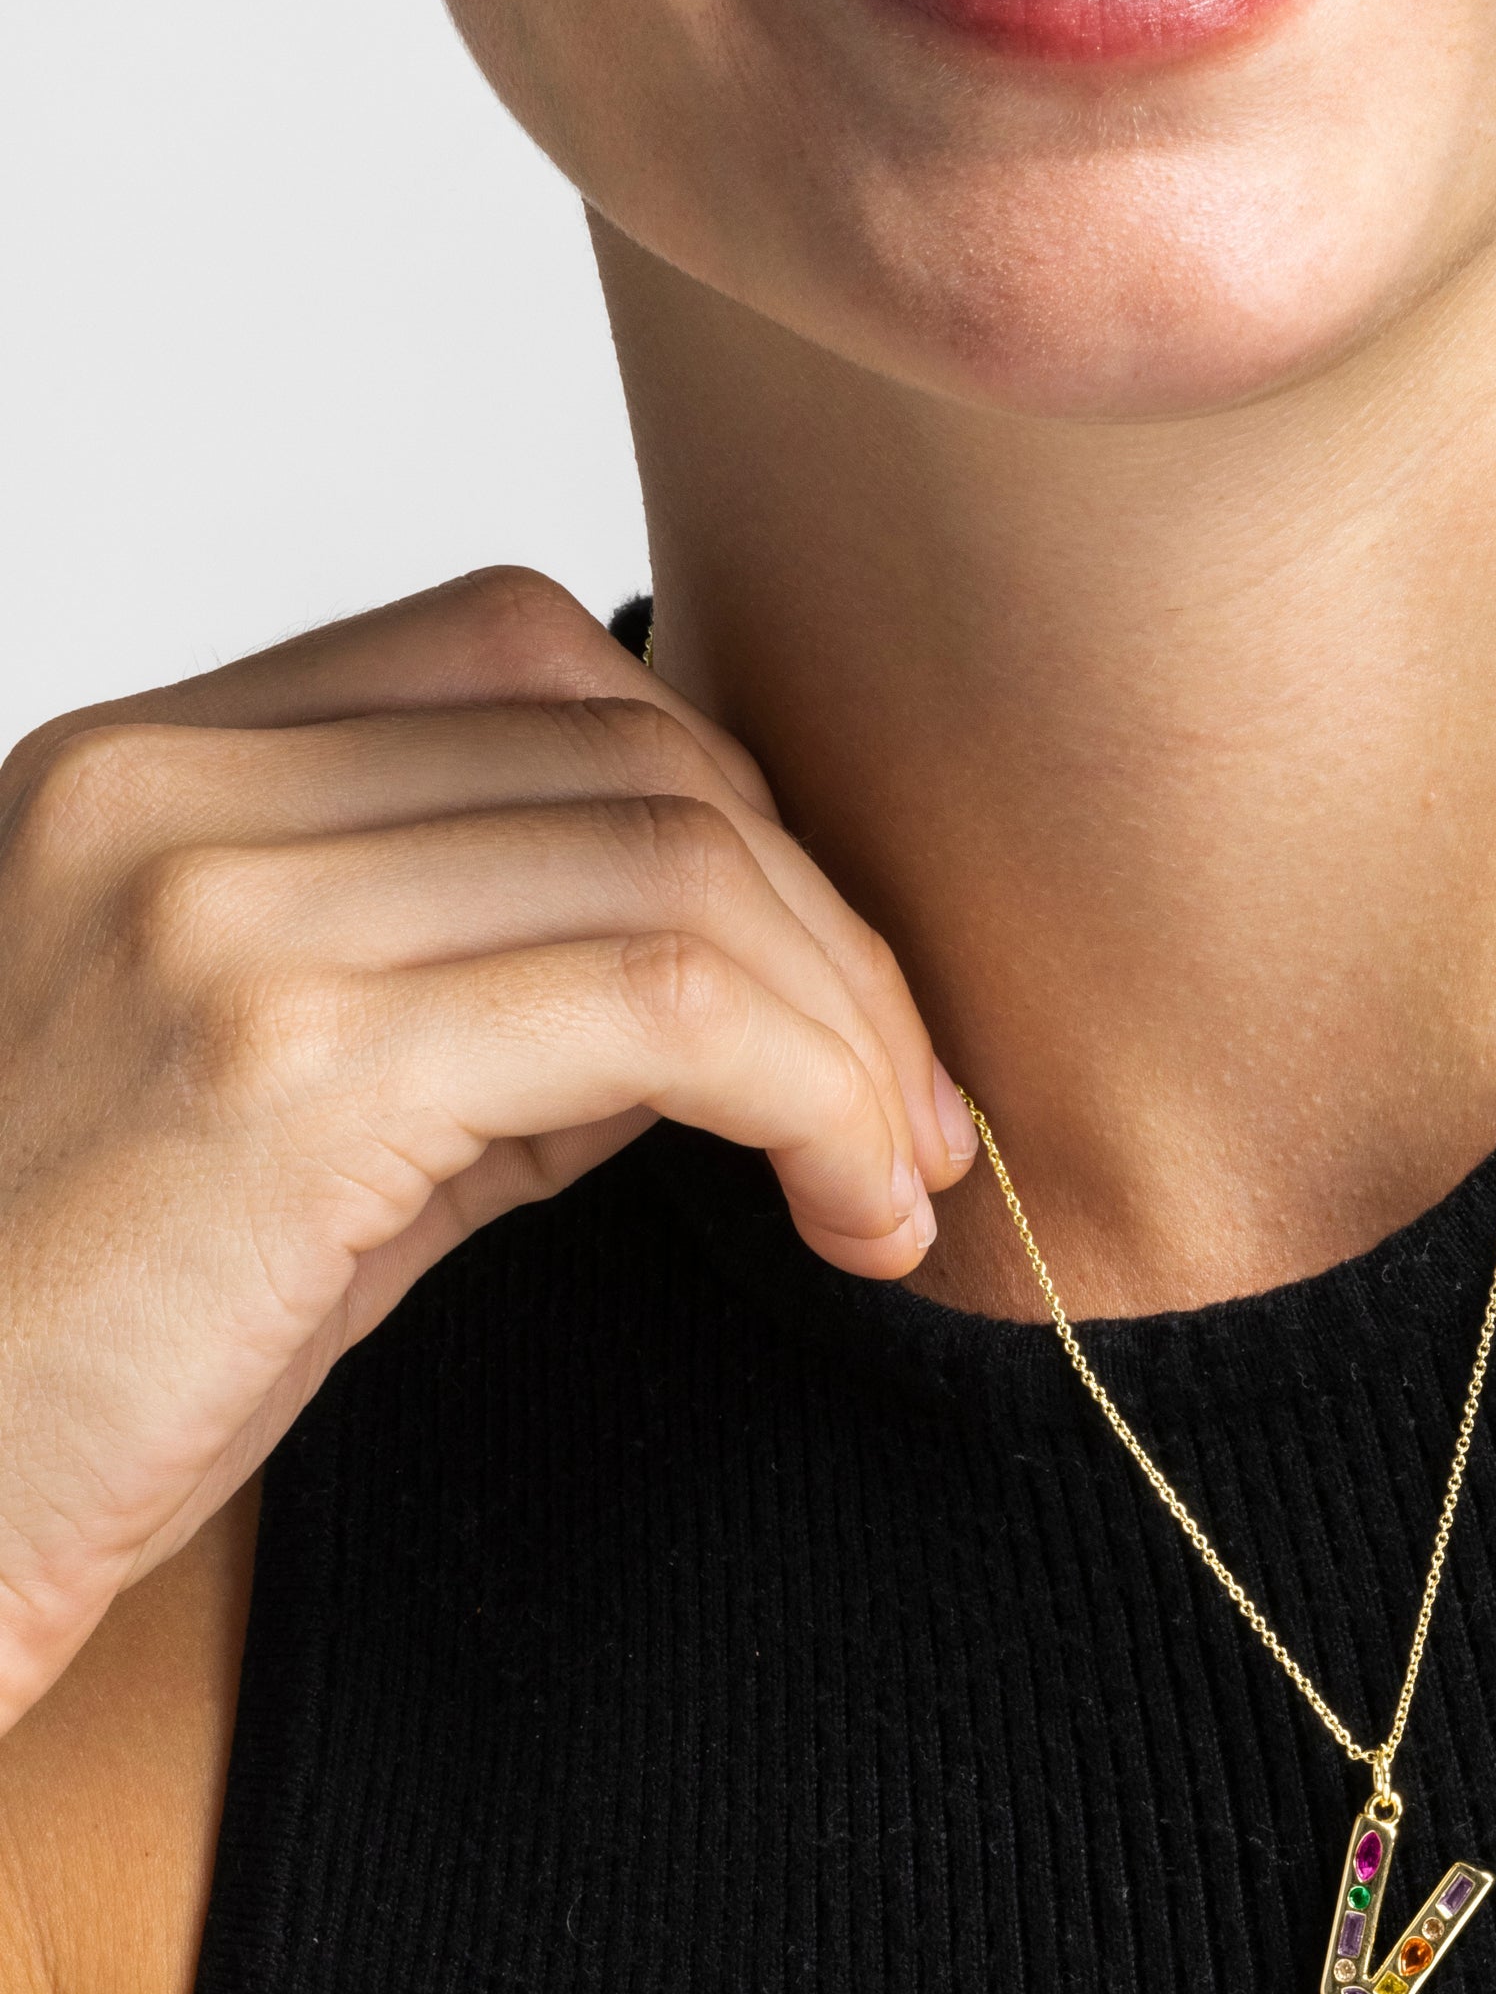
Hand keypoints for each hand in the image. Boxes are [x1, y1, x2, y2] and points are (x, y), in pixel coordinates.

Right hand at [0, 565, 967, 1736]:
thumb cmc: (80, 1338)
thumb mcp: (293, 1103)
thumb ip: (491, 989)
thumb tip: (749, 974)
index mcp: (155, 763)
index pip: (530, 655)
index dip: (728, 803)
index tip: (819, 977)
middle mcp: (168, 792)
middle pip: (643, 759)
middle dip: (834, 935)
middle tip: (914, 1106)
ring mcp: (216, 910)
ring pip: (684, 875)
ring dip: (856, 1034)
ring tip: (896, 1175)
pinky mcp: (288, 1063)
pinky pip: (669, 1013)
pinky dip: (821, 1100)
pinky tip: (855, 1209)